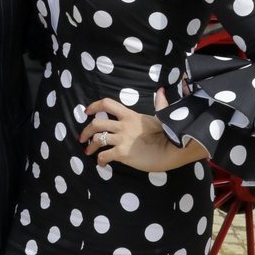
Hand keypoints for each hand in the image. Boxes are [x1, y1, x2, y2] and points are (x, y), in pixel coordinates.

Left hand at [79, 91, 206, 172]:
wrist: (172, 150)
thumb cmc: (167, 134)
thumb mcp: (160, 117)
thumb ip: (159, 104)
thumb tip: (161, 91)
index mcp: (130, 115)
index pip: (107, 104)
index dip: (94, 106)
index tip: (87, 111)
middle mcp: (123, 125)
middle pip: (97, 123)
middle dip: (86, 131)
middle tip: (82, 138)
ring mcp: (122, 139)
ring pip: (98, 139)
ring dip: (90, 146)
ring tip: (88, 152)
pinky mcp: (123, 153)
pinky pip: (105, 156)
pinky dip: (100, 160)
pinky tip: (102, 164)